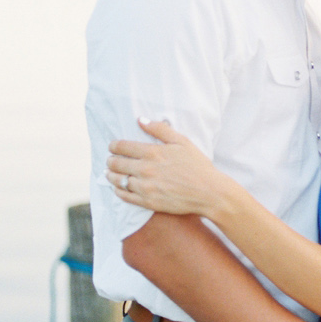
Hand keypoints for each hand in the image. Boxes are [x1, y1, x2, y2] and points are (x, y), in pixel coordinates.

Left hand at [108, 120, 230, 217]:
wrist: (209, 192)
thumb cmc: (198, 166)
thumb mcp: (183, 142)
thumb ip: (160, 129)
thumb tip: (141, 120)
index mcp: (153, 153)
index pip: (122, 147)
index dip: (113, 146)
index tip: (113, 147)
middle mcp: (145, 169)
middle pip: (116, 163)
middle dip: (110, 161)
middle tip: (111, 160)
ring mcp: (145, 187)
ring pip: (118, 180)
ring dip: (111, 176)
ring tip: (111, 174)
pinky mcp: (148, 202)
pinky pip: (125, 196)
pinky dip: (118, 191)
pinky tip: (119, 188)